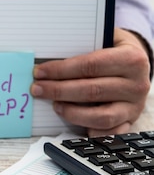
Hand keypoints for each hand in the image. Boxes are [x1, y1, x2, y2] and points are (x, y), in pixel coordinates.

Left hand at [30, 28, 150, 136]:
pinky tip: (74, 125)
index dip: (61, 70)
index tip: (39, 72)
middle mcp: (136, 84)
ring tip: (55, 105)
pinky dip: (91, 132)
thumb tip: (47, 62)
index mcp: (131, 59)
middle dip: (58, 90)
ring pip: (100, 116)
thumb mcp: (103, 40)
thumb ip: (80, 48)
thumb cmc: (113, 52)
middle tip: (37, 89)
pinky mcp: (129, 122)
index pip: (90, 66)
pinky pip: (109, 133)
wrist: (137, 65)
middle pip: (91, 91)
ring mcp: (133, 106)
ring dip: (71, 113)